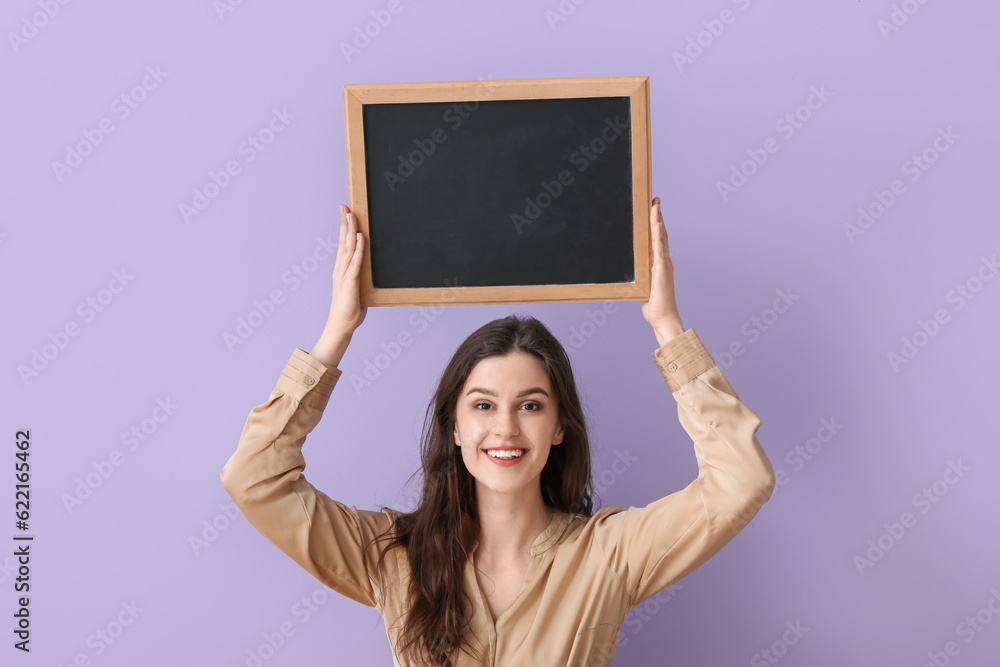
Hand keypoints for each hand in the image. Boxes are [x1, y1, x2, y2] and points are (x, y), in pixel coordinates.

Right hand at [310, 205, 366, 364]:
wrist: (341, 326)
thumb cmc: (350, 312)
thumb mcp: (357, 292)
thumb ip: (361, 281)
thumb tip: (368, 275)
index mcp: (342, 271)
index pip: (343, 245)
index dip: (344, 229)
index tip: (345, 214)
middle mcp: (341, 269)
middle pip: (343, 241)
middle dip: (344, 222)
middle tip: (344, 206)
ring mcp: (344, 274)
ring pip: (347, 247)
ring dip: (350, 230)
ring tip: (350, 214)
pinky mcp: (351, 281)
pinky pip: (356, 261)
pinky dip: (358, 248)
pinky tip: (360, 236)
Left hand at [641, 197, 684, 344]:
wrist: (663, 318)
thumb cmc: (654, 305)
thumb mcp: (643, 286)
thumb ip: (640, 277)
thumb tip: (631, 273)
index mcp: (660, 263)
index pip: (658, 239)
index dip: (656, 223)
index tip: (653, 208)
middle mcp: (664, 261)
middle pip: (661, 233)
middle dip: (658, 215)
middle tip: (655, 198)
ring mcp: (664, 264)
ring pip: (661, 237)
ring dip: (658, 220)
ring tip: (655, 204)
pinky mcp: (661, 270)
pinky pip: (659, 249)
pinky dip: (658, 235)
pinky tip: (656, 224)